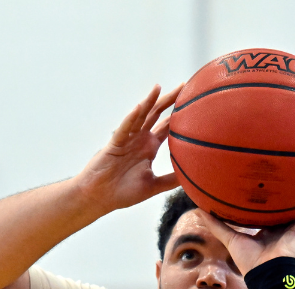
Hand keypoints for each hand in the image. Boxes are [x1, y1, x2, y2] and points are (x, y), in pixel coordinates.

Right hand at [72, 83, 182, 212]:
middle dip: (169, 100)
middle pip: (156, 114)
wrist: (100, 197)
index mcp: (149, 147)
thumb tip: (194, 178)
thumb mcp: (153, 186)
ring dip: (149, 101)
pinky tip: (139, 107)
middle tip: (184, 85)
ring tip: (159, 87)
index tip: (193, 101)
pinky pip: (123, 129)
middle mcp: (139, 139)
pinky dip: (130, 118)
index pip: (167, 125)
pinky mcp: (115, 144)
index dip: (179, 113)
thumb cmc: (123, 192)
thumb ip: (171, 180)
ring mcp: (127, 139)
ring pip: (139, 116)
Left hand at [196, 190, 294, 274]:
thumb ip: (217, 225)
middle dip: (291, 193)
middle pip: (287, 206)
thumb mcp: (230, 238)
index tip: (265, 185)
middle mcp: (281, 227)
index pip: (268, 211)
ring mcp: (293, 228)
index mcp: (266, 230)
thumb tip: (199, 210)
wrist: (266, 274)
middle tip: (293, 173)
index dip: (266, 200)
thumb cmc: (249, 261)